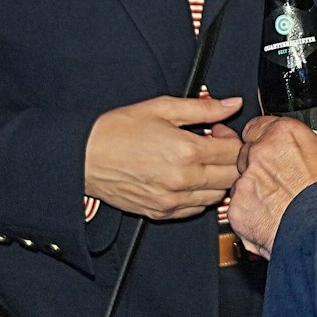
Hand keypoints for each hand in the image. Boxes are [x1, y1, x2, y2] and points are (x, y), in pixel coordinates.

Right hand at [84, 94, 243, 219]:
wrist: (82, 157)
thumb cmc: (118, 130)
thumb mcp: (162, 108)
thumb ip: (203, 107)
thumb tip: (232, 104)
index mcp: (187, 151)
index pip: (235, 152)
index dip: (233, 138)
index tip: (219, 132)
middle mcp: (182, 180)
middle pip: (231, 176)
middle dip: (231, 160)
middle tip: (214, 146)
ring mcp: (171, 200)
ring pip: (217, 196)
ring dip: (217, 179)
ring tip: (200, 162)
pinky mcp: (159, 212)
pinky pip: (195, 209)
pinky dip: (200, 196)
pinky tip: (187, 179)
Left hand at [228, 111, 316, 257]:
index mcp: (286, 135)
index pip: (260, 124)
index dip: (270, 136)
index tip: (280, 147)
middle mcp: (260, 155)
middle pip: (248, 152)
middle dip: (263, 164)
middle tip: (286, 178)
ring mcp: (246, 185)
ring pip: (243, 182)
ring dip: (258, 190)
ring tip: (283, 205)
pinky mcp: (238, 213)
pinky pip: (240, 209)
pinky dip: (253, 215)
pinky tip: (274, 221)